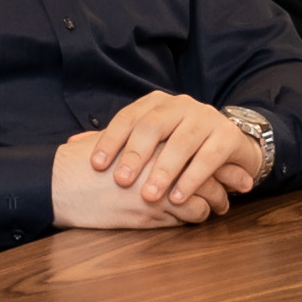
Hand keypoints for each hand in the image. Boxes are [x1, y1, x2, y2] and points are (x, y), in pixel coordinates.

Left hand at [58, 99, 264, 235]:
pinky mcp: (228, 135)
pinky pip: (209, 157)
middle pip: (153, 126)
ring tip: (150, 197)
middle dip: (135, 155)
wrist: (230, 143)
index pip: (128, 118)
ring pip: (182, 142)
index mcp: (156, 104)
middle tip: (121, 182)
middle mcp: (180, 105)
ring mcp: (206, 118)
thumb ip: (116, 142)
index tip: (95, 166)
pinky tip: (180, 198)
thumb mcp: (149, 141)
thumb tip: (71, 146)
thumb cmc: (179, 145)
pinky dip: (193, 178)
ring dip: (164, 171)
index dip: (110, 140)